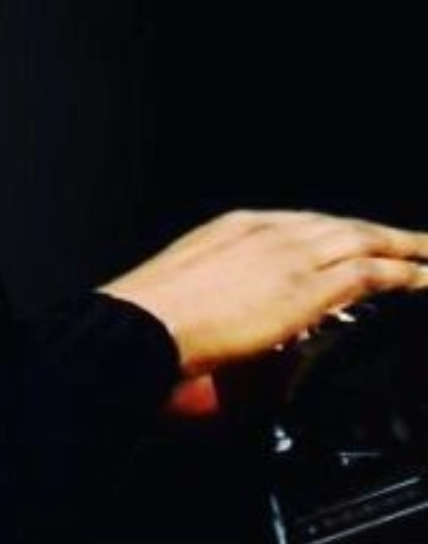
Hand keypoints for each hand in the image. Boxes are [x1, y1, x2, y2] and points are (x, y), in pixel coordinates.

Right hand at [99, 209, 427, 377]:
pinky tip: (421, 279)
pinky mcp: (305, 288)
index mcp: (236, 226)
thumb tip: (245, 310)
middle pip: (339, 225)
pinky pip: (368, 274)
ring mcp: (289, 256)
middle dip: (380, 232)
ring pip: (361, 241)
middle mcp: (267, 231)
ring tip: (427, 254)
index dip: (337, 231)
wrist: (145, 320)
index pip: (303, 223)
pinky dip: (402, 273)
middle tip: (415, 239)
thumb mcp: (192, 281)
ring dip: (401, 247)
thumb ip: (228, 285)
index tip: (357, 239)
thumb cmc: (155, 311)